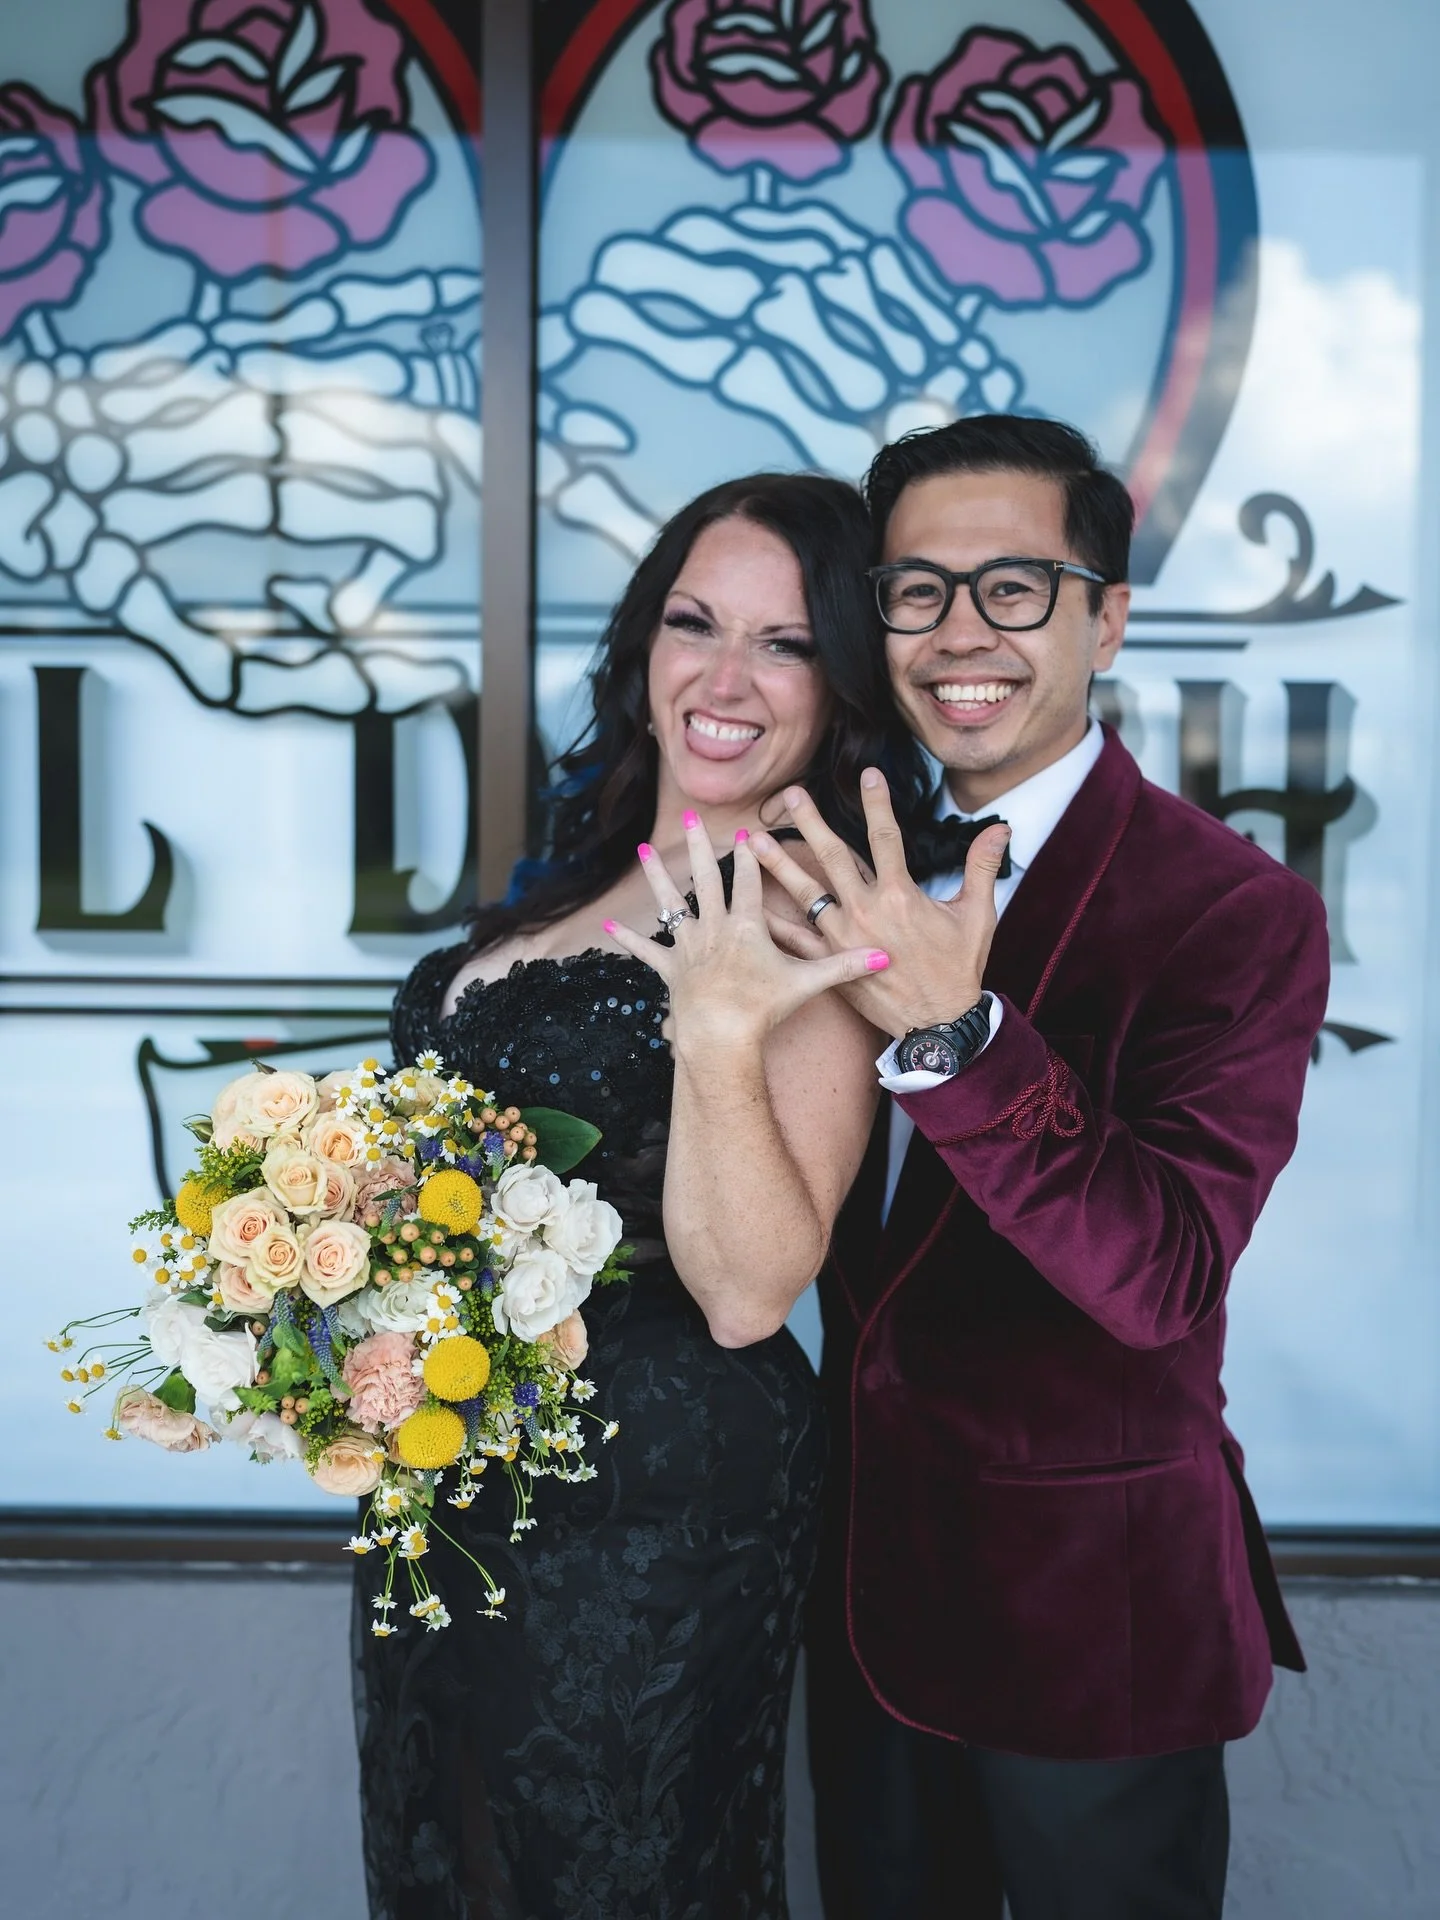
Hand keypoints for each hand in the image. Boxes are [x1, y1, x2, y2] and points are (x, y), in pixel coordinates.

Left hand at [603, 811, 889, 1058]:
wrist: (721, 1035)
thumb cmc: (763, 1008)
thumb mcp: (808, 983)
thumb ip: (844, 966)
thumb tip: (885, 958)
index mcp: (747, 925)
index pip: (749, 883)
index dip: (748, 857)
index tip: (744, 833)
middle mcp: (714, 927)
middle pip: (706, 879)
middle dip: (698, 847)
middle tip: (688, 819)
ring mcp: (688, 947)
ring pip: (671, 904)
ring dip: (658, 877)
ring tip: (645, 852)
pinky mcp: (669, 970)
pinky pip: (645, 951)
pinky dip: (629, 940)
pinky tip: (608, 926)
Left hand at [750, 769, 1009, 1039]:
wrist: (936, 1024)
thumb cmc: (958, 969)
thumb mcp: (978, 916)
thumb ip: (982, 868)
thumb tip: (1001, 829)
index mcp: (901, 895)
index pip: (886, 837)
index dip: (878, 804)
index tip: (868, 775)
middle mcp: (866, 911)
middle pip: (833, 856)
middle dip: (810, 822)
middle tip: (790, 795)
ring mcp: (843, 937)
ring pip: (805, 893)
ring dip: (777, 864)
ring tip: (752, 841)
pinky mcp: (829, 963)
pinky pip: (794, 939)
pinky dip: (772, 921)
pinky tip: (749, 904)